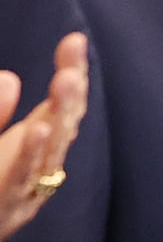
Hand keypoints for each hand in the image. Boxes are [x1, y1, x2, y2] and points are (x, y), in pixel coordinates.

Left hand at [0, 32, 87, 239]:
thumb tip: (9, 77)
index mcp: (44, 137)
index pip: (66, 101)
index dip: (74, 70)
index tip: (75, 40)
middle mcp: (46, 159)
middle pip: (65, 122)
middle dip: (71, 94)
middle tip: (72, 66)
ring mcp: (32, 184)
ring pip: (51, 147)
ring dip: (59, 116)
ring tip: (66, 83)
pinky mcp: (11, 201)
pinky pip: (22, 176)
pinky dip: (31, 154)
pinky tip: (37, 129)